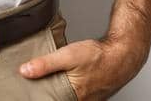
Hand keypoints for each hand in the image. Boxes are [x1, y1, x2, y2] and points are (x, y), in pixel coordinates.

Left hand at [19, 34, 149, 99]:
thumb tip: (25, 71)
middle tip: (45, 84)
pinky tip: (71, 80)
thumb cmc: (100, 56)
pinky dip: (70, 91)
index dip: (41, 97)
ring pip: (67, 99)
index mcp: (71, 98)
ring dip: (61, 92)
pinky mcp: (92, 97)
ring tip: (57, 81)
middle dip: (50, 93)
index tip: (33, 94)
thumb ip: (46, 64)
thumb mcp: (69, 55)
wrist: (124, 54)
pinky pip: (77, 97)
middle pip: (57, 100)